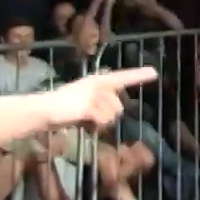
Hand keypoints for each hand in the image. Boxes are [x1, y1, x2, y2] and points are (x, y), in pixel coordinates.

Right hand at [41, 67, 157, 129]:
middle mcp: (100, 84)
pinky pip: (103, 121)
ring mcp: (95, 94)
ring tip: (84, 119)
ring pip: (112, 117)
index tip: (155, 72)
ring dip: (100, 123)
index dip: (139, 75)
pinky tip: (84, 124)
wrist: (45, 109)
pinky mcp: (90, 106)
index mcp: (100, 80)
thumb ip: (102, 100)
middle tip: (89, 117)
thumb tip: (114, 113)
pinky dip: (95, 127)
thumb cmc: (65, 106)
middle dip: (107, 117)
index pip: (123, 77)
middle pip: (118, 108)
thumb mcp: (86, 97)